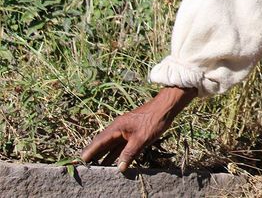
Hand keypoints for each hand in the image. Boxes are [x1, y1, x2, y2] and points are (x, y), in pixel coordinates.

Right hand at [80, 86, 196, 171]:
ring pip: (112, 145)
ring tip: (97, 167)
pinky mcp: (133, 133)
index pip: (99, 142)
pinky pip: (121, 145)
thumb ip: (129, 153)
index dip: (90, 151)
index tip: (81, 160)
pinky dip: (117, 153)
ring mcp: (125, 131)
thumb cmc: (153, 120)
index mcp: (116, 128)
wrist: (166, 108)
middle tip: (86, 166)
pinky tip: (115, 161)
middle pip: (103, 144)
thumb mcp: (141, 139)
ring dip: (106, 155)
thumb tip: (120, 167)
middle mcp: (118, 129)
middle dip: (95, 154)